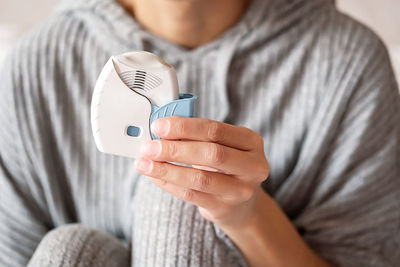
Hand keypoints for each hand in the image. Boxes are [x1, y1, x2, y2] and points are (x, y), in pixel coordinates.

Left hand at [134, 116, 268, 227]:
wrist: (241, 203)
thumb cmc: (226, 166)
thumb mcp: (222, 145)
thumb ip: (197, 136)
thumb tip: (161, 130)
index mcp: (251, 142)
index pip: (216, 130)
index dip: (185, 127)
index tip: (159, 126)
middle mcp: (252, 166)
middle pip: (211, 154)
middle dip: (175, 149)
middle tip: (149, 147)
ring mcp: (240, 190)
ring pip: (199, 178)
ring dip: (167, 169)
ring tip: (144, 163)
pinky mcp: (224, 208)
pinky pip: (191, 195)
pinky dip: (168, 183)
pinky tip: (153, 175)